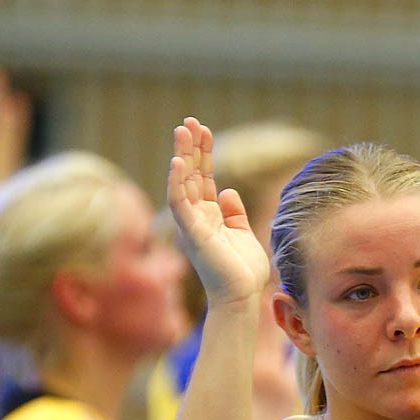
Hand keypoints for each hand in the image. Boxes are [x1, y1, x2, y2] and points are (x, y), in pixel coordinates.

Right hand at [167, 117, 269, 304]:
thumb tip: (229, 191)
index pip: (203, 177)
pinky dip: (177, 183)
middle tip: (189, 121)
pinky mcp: (194, 234)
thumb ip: (234, 213)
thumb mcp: (242, 234)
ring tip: (183, 131)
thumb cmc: (242, 271)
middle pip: (191, 175)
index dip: (203, 153)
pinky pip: (181, 204)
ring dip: (182, 156)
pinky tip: (178, 163)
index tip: (203, 129)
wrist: (242, 298)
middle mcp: (196, 217)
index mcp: (208, 216)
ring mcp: (193, 224)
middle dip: (190, 147)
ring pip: (183, 183)